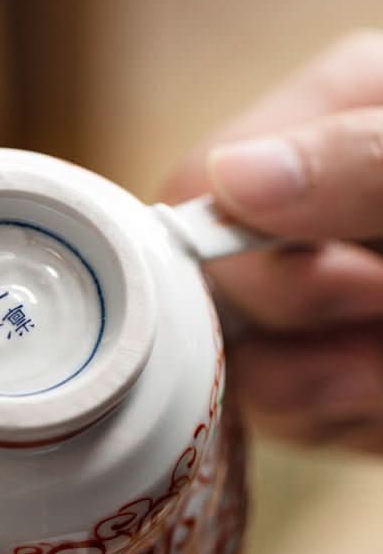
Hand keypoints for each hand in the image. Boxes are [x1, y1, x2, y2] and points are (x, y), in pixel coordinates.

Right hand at [161, 30, 382, 450]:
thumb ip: (359, 162)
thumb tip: (233, 179)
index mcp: (317, 129)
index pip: (193, 198)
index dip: (233, 262)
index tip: (342, 286)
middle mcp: (298, 214)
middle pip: (206, 301)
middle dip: (299, 339)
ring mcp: (313, 299)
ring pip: (249, 378)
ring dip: (330, 396)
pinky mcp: (332, 367)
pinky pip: (297, 422)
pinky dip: (351, 425)